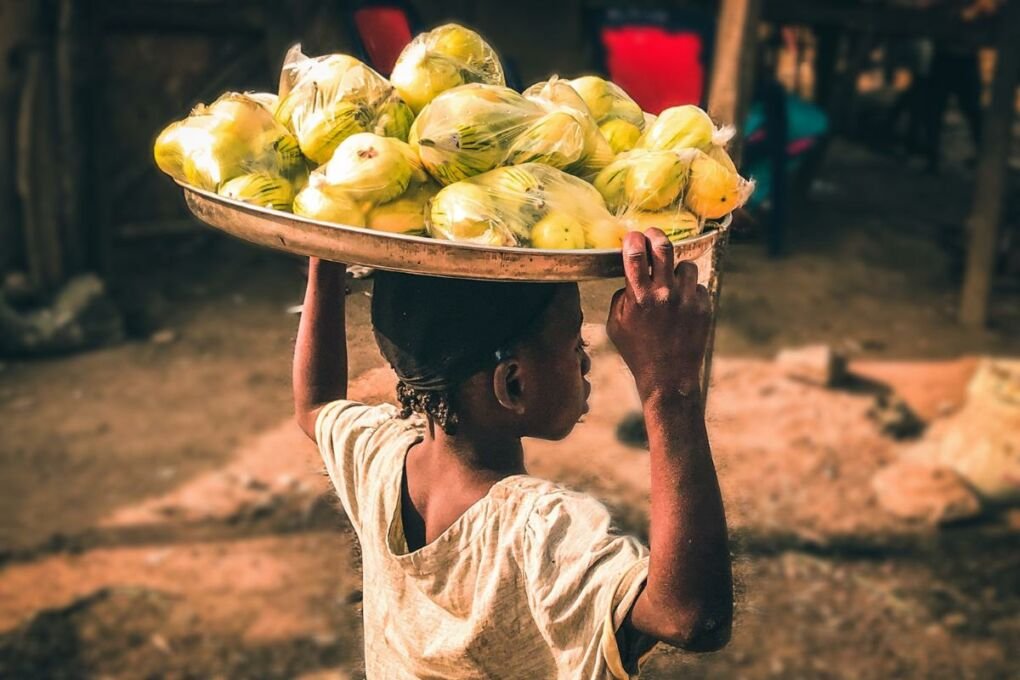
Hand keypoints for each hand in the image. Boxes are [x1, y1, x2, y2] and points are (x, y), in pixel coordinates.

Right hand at [607, 229, 711, 399]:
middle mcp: (665, 294)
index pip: (636, 254)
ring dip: (676, 270)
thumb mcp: (615, 325)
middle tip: (652, 235)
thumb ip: (622, 296)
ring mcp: (687, 300)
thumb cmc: (637, 351)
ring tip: (671, 284)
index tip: (633, 236)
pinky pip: (697, 286)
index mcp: (639, 297)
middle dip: (656, 235)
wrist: (668, 378)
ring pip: (685, 265)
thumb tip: (631, 277)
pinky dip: (689, 291)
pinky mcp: (704, 307)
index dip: (634, 239)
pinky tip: (681, 307)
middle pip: (664, 247)